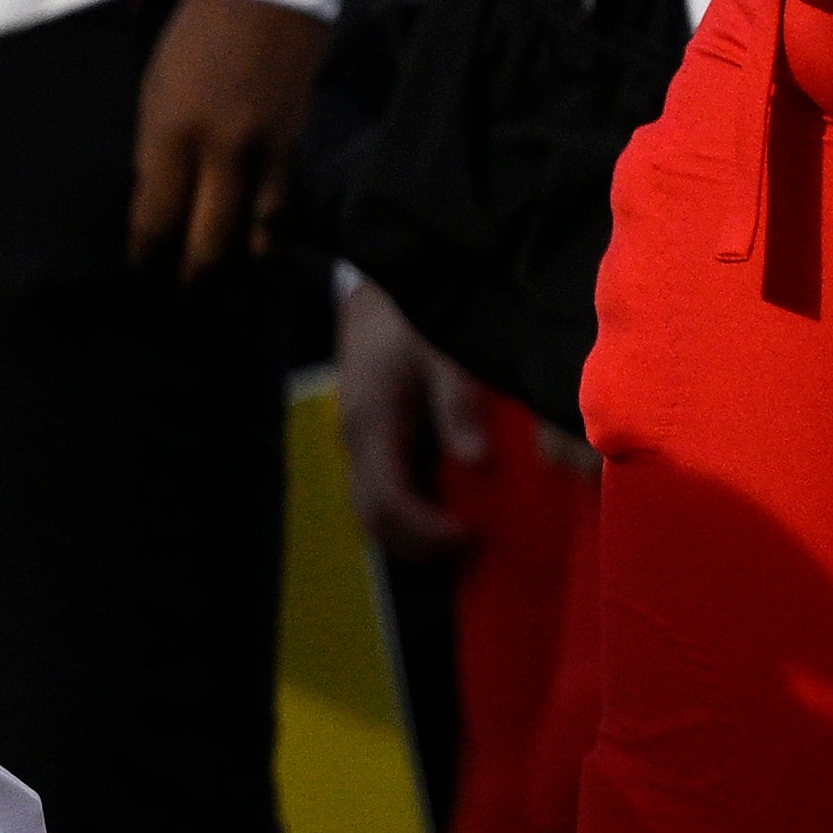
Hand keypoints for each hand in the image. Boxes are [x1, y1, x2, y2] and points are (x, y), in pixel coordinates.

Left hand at [126, 0, 330, 279]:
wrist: (262, 0)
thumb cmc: (194, 43)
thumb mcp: (155, 93)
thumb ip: (157, 151)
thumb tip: (158, 202)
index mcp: (170, 132)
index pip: (155, 214)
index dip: (146, 251)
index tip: (139, 269)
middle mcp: (219, 151)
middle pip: (206, 238)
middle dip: (192, 272)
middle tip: (182, 291)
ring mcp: (264, 152)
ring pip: (253, 232)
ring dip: (236, 259)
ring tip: (222, 280)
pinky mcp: (298, 147)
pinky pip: (284, 206)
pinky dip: (271, 230)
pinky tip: (262, 247)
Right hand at [330, 274, 477, 563]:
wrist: (376, 285)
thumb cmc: (411, 315)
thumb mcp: (443, 352)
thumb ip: (456, 404)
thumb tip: (476, 460)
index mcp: (372, 424)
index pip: (387, 500)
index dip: (425, 529)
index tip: (469, 537)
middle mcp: (356, 437)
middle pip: (370, 515)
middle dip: (414, 542)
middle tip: (468, 548)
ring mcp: (357, 435)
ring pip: (370, 503)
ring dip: (409, 528)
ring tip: (459, 533)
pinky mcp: (368, 429)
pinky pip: (379, 483)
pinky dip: (407, 505)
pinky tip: (443, 503)